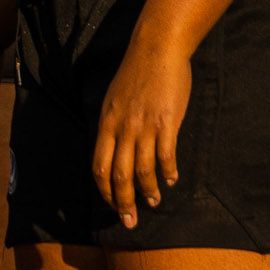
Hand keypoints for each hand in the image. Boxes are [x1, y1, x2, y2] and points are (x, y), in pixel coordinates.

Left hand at [93, 30, 192, 228]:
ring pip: (143, 171)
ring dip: (148, 192)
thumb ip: (113, 124)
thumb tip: (115, 150)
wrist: (157, 47)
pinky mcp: (166, 123)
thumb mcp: (114, 99)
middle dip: (123, 203)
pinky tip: (171, 179)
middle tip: (130, 221)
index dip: (104, 190)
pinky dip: (167, 172)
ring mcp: (144, 126)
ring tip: (154, 201)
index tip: (112, 204)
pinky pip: (166, 156)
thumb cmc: (136, 72)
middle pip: (119, 176)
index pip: (99, 166)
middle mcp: (122, 128)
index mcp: (106, 122)